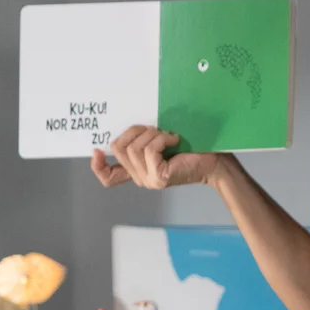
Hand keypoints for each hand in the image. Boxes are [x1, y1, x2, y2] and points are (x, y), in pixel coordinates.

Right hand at [90, 126, 224, 189]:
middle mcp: (140, 178)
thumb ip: (143, 141)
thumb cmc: (190, 148)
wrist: (213, 161)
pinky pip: (149, 149)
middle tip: (155, 129)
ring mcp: (148, 180)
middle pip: (119, 148)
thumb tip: (129, 128)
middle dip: (135, 130)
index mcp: (137, 171)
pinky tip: (174, 140)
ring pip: (134, 147)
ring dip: (152, 134)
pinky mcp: (159, 177)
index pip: (109, 178)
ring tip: (167, 136)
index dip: (97, 166)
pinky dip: (161, 139)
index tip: (96, 150)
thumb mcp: (161, 142)